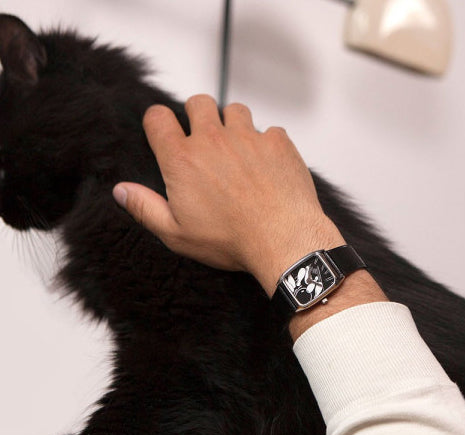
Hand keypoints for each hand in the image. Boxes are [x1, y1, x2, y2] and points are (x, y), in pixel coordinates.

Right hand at [113, 94, 344, 295]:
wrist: (282, 239)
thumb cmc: (231, 240)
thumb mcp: (177, 234)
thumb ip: (145, 208)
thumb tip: (121, 190)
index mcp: (182, 159)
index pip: (158, 118)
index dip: (158, 122)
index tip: (165, 133)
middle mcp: (213, 140)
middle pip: (198, 102)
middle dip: (198, 115)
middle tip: (205, 141)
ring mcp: (247, 137)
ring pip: (234, 110)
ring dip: (233, 125)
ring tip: (238, 152)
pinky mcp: (277, 142)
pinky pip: (268, 130)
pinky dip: (266, 143)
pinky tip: (267, 167)